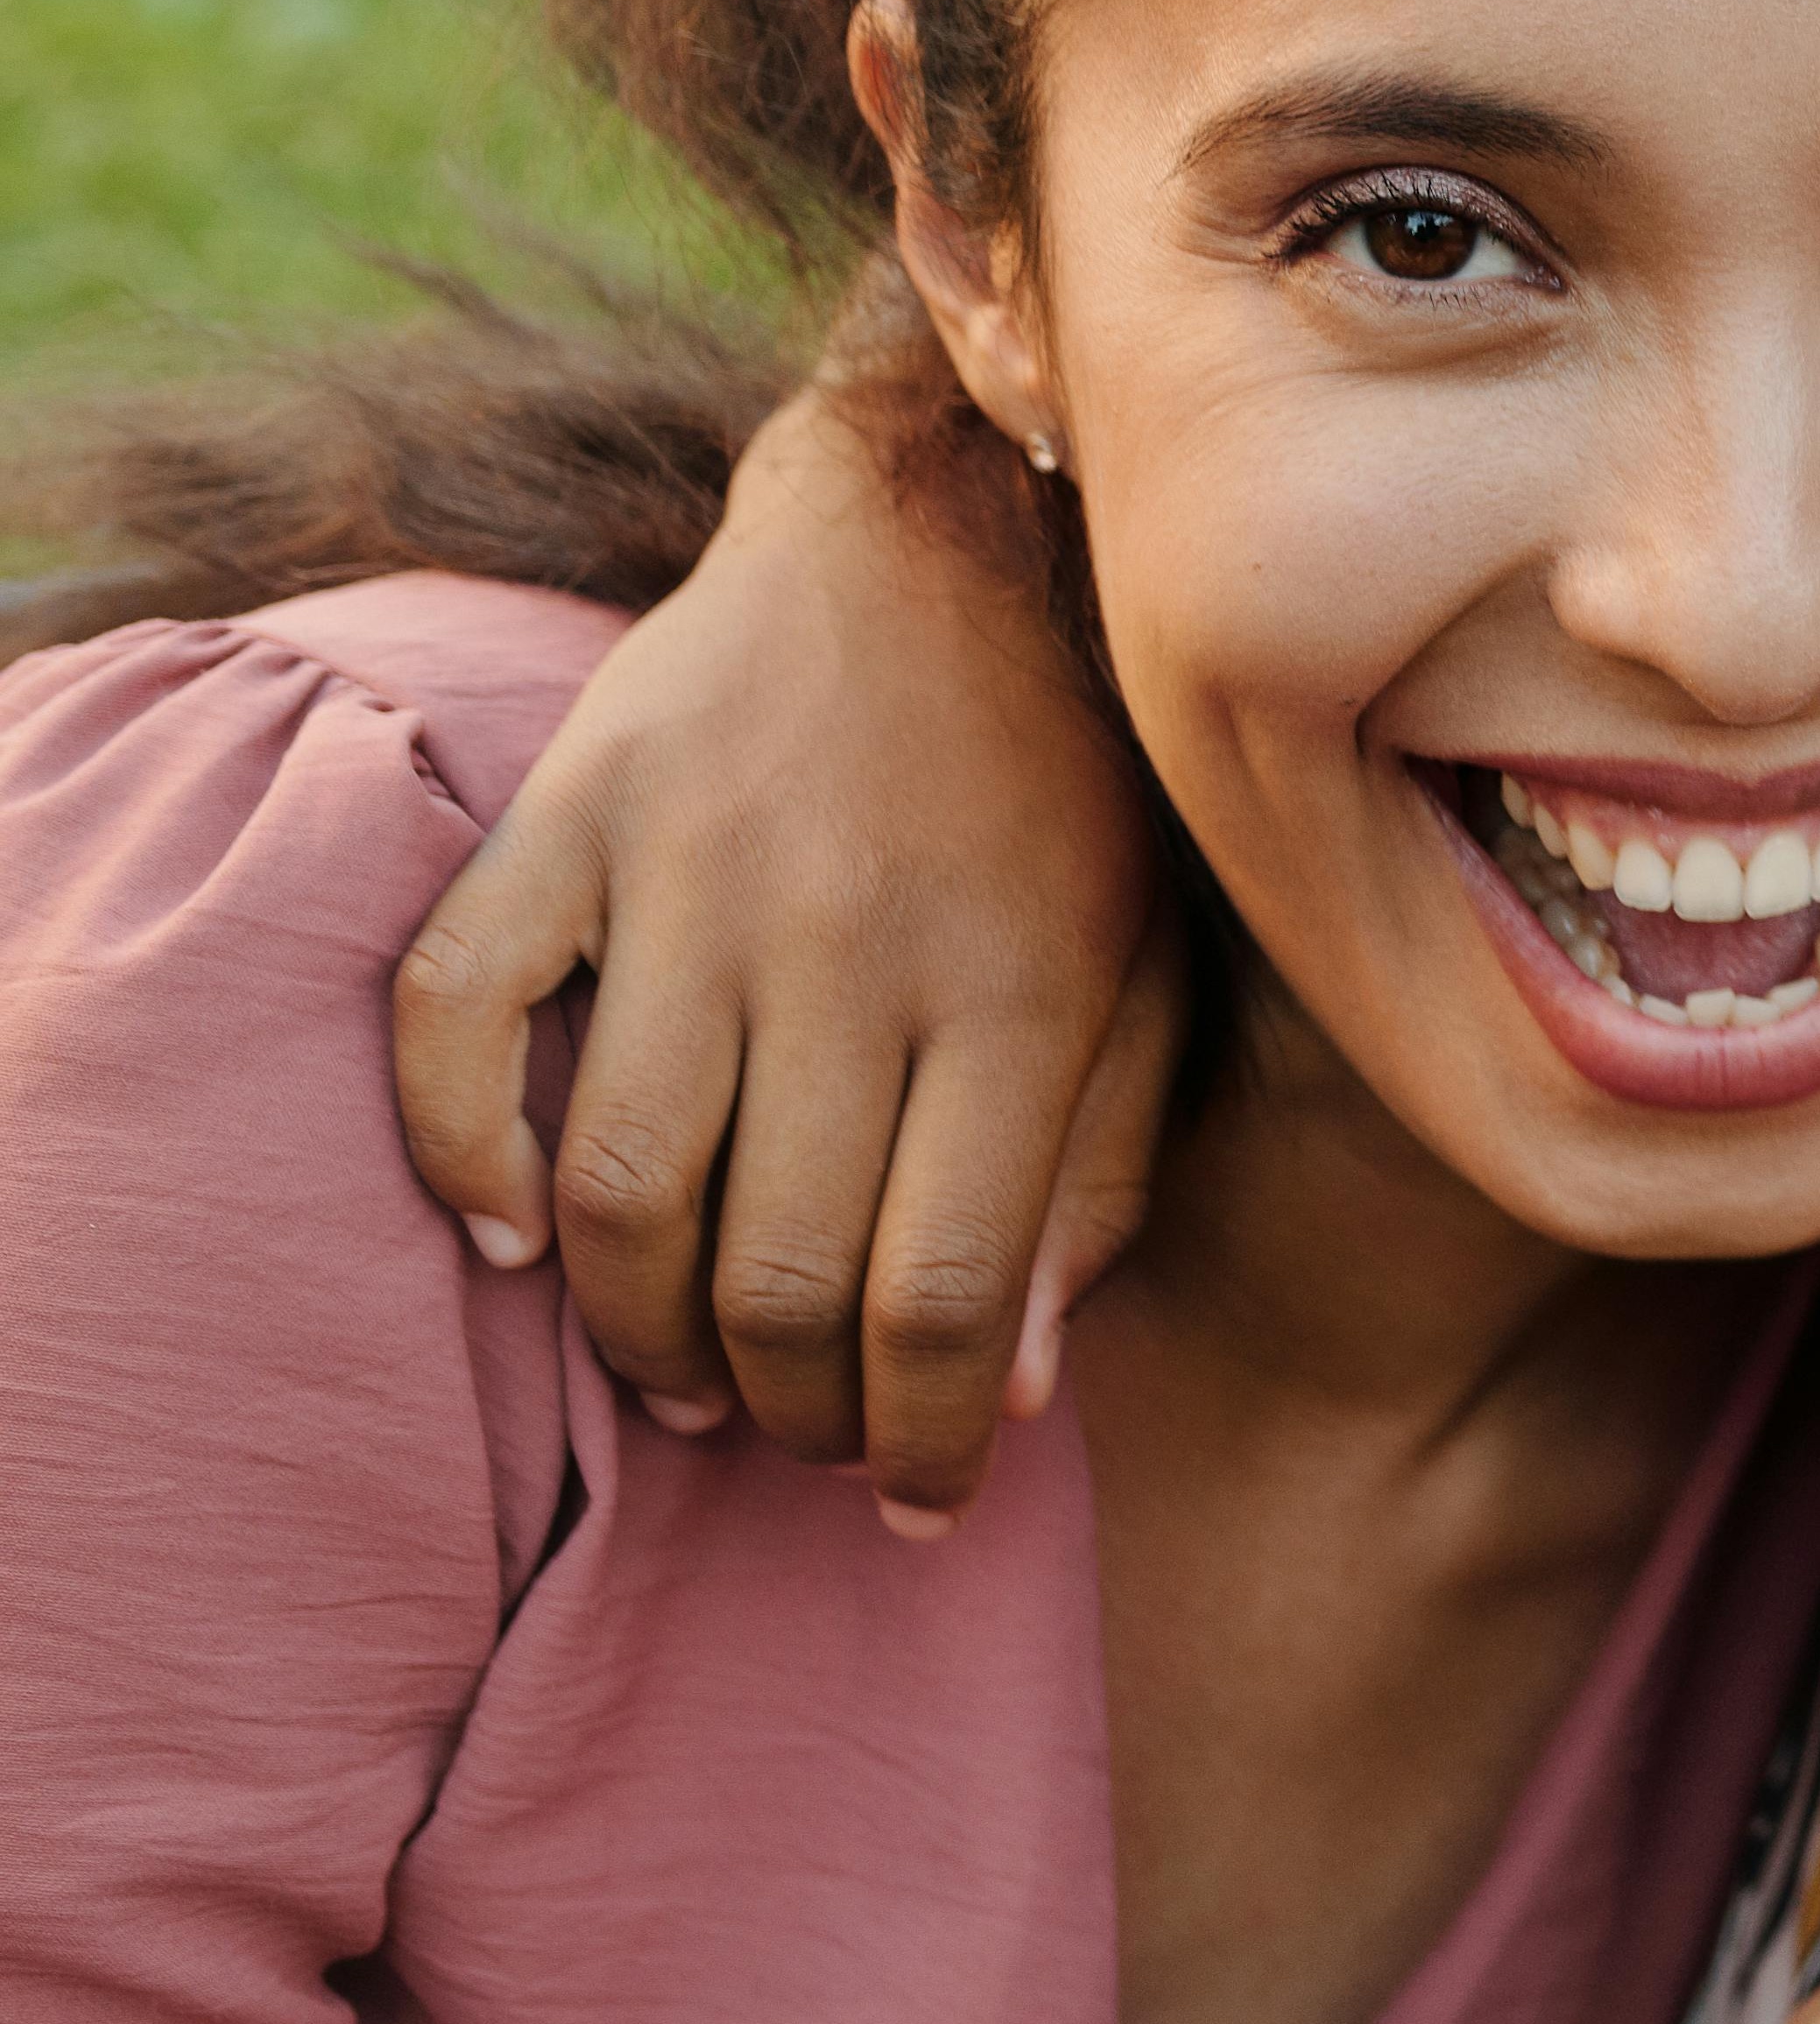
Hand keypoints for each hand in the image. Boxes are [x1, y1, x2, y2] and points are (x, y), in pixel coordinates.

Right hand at [390, 341, 1169, 1522]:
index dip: (923, 1438)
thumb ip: (1101, 1174)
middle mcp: (855, 943)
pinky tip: (519, 1236)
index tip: (917, 1495)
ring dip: (639, 1332)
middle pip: (776, 1273)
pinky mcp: (574, 809)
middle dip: (787, 1408)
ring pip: (623, 1188)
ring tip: (685, 1375)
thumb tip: (1016, 1388)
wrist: (954, 529)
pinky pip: (458, 1014)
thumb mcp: (1157, 968)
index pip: (949, 1296)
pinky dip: (464, 1155)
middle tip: (800, 1431)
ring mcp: (697, 874)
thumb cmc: (1078, 780)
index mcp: (1024, 991)